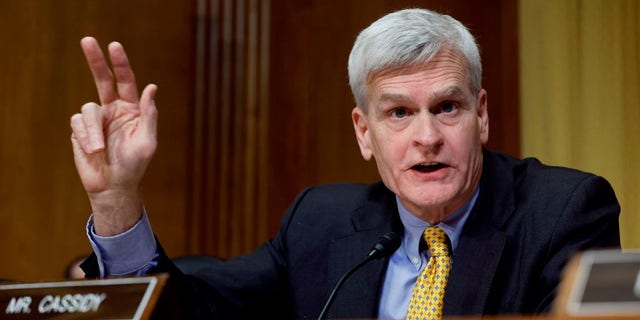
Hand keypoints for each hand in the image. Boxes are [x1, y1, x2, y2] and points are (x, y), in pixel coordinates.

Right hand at [70, 37, 157, 235]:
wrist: (113, 186)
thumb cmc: (135, 165)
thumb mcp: (147, 141)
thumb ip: (149, 115)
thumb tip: (152, 87)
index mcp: (132, 109)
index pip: (126, 81)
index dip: (120, 64)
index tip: (114, 46)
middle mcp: (113, 110)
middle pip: (102, 79)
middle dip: (95, 60)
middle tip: (88, 40)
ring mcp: (96, 119)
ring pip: (89, 109)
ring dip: (93, 129)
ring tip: (98, 148)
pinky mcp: (80, 130)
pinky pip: (78, 123)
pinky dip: (85, 136)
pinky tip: (91, 150)